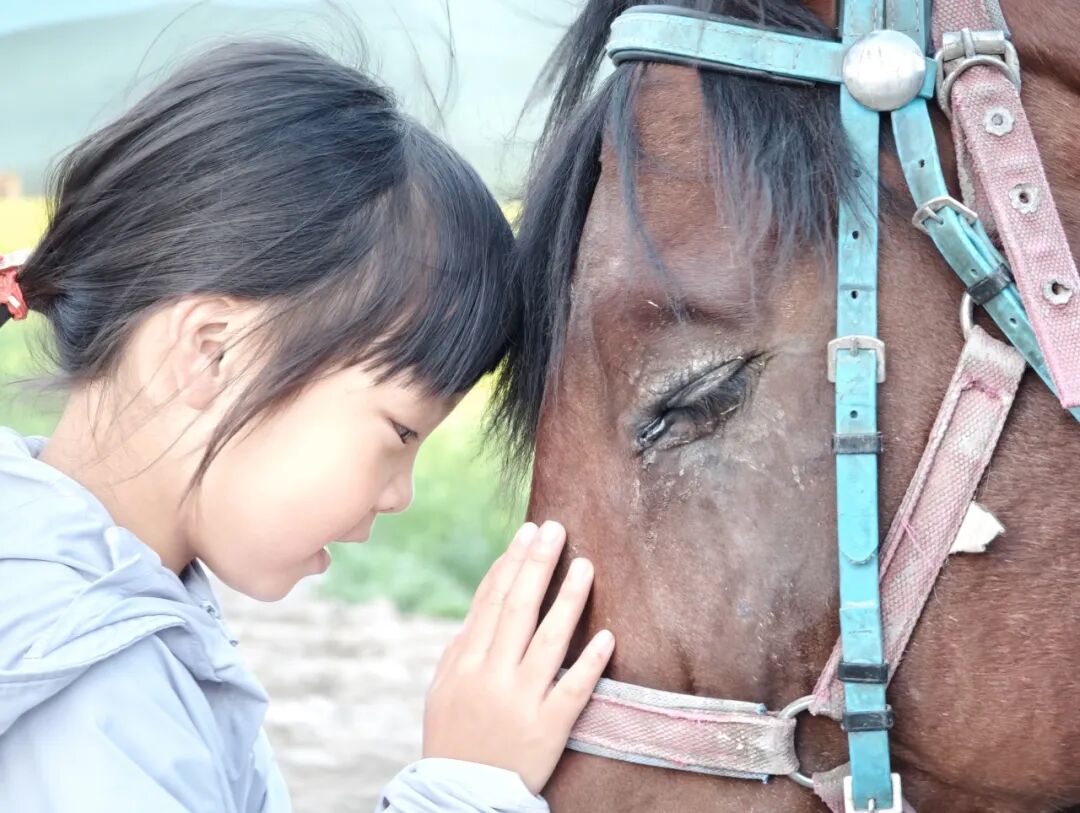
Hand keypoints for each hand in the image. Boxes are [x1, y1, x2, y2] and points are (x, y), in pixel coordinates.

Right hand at [422, 520, 613, 793]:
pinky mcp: (548, 728)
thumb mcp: (443, 688)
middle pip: (518, 608)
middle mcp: (492, 675)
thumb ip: (462, 646)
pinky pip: (572, 690)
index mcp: (465, 662)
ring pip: (548, 641)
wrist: (459, 797)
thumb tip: (483, 603)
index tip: (528, 533)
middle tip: (556, 528)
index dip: (510, 564)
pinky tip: (608, 636)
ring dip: (568, 600)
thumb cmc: (453, 736)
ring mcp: (520, 701)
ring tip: (585, 565)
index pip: (491, 601)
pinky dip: (590, 663)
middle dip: (537, 565)